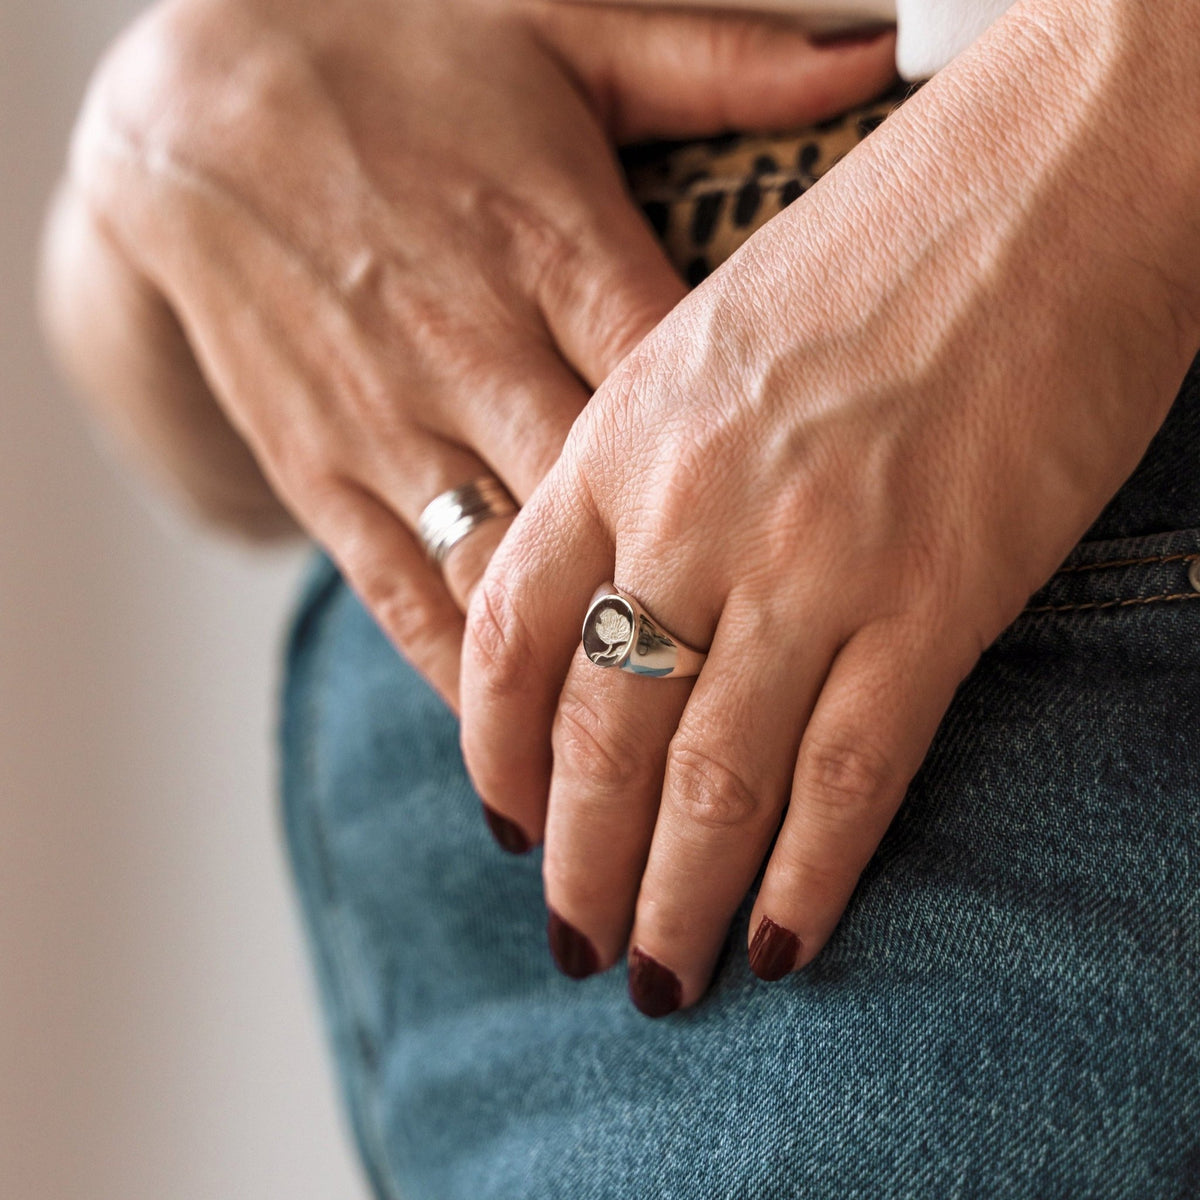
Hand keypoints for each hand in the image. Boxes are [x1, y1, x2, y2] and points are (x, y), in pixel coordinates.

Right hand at [43, 0, 896, 708]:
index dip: (770, 521)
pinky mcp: (329, 476)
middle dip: (684, 664)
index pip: (690, 415)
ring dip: (574, 716)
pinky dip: (466, 689)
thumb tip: (873, 51)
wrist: (197, 114)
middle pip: (609, 540)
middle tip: (759, 773)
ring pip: (504, 598)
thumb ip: (719, 63)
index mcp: (563, 252)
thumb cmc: (403, 74)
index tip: (840, 613)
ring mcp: (397, 429)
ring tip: (642, 814)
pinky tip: (521, 763)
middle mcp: (482, 357)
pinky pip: (405, 599)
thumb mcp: (562, 40)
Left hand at [459, 0, 1199, 1008]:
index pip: (511, 631)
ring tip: (663, 979)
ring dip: (679, 897)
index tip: (502, 824)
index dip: (492, 751)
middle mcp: (694, 508)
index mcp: (622, 437)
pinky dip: (809, 873)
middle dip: (579, 863)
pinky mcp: (939, 594)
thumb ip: (645, 478)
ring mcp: (814, 558)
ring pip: (714, 777)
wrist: (1052, 175)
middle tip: (576, 946)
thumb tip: (616, 609)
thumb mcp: (703, 347)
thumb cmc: (879, 250)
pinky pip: (848, 771)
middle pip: (602, 732)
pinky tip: (787, 940)